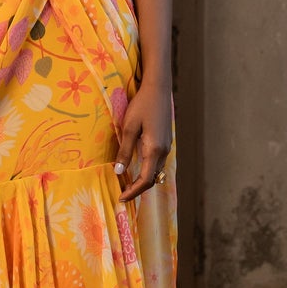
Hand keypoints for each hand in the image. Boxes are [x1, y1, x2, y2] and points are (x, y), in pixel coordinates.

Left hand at [114, 79, 171, 201]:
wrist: (158, 89)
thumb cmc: (142, 105)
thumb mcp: (129, 127)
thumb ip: (125, 151)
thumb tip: (118, 171)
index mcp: (154, 149)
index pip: (145, 180)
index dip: (133, 191)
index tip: (121, 198)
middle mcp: (164, 151)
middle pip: (152, 179)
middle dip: (138, 189)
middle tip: (122, 195)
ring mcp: (167, 147)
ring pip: (156, 171)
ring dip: (143, 180)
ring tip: (127, 185)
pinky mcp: (166, 142)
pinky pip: (157, 162)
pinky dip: (148, 170)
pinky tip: (137, 169)